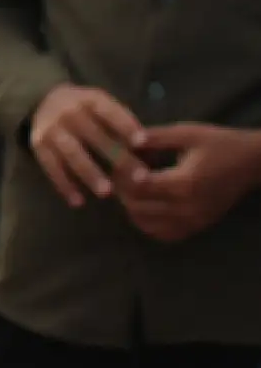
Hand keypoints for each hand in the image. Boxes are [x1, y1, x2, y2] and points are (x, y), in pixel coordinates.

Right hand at [28, 84, 147, 207]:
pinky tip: (79, 202)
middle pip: (94, 136)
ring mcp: (51, 129)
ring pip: (72, 154)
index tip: (142, 143)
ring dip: (90, 173)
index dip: (125, 126)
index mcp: (89, 100)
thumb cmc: (86, 108)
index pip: (108, 112)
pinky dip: (64, 185)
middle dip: (117, 158)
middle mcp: (68, 112)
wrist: (43, 101)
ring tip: (107, 193)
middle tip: (138, 179)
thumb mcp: (102, 104)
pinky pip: (51, 167)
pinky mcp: (38, 145)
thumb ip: (122, 123)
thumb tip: (149, 152)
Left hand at [114, 122, 260, 242]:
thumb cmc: (219, 144)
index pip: (137, 186)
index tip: (118, 160)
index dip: (121, 174)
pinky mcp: (197, 227)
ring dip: (132, 207)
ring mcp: (193, 221)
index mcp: (184, 183)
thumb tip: (124, 140)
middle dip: (122, 190)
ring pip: (145, 224)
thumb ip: (154, 137)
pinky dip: (147, 222)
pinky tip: (146, 204)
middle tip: (119, 173)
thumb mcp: (186, 133)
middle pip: (137, 208)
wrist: (252, 163)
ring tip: (131, 187)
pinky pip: (163, 234)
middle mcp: (187, 208)